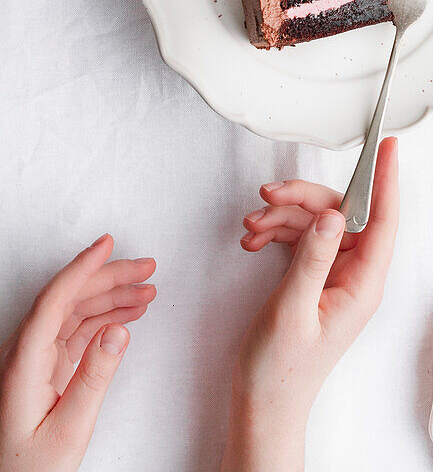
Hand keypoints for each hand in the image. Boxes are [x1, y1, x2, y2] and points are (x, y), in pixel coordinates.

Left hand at [0, 234, 155, 471]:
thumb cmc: (30, 471)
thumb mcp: (68, 429)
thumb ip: (94, 378)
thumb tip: (118, 331)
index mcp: (23, 363)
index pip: (54, 300)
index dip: (82, 268)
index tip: (106, 245)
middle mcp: (25, 356)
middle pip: (68, 299)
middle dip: (108, 277)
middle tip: (145, 267)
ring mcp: (34, 363)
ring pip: (74, 313)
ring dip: (111, 298)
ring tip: (146, 291)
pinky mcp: (44, 372)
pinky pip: (76, 332)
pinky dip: (104, 320)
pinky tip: (126, 316)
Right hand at [221, 138, 398, 471]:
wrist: (262, 404)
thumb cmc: (280, 371)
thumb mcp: (292, 310)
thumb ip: (312, 259)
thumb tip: (334, 215)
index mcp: (363, 285)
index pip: (383, 221)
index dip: (386, 181)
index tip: (388, 148)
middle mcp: (354, 276)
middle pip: (340, 214)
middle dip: (303, 199)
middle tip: (270, 195)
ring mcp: (334, 276)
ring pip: (316, 222)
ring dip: (282, 216)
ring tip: (252, 227)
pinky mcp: (314, 277)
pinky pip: (301, 237)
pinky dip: (277, 232)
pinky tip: (254, 240)